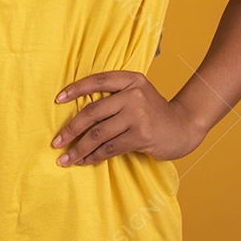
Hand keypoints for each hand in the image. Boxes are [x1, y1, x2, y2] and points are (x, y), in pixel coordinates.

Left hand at [51, 70, 204, 165]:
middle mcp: (133, 95)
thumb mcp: (137, 93)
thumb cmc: (153, 111)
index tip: (57, 100)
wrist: (183, 126)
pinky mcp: (141, 136)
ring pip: (99, 133)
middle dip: (71, 128)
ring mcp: (138, 116)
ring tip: (65, 158)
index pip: (97, 80)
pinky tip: (84, 161)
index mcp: (131, 79)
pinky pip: (111, 148)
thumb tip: (78, 110)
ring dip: (79, 148)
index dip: (76, 89)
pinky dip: (95, 156)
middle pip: (93, 111)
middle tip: (57, 141)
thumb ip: (114, 95)